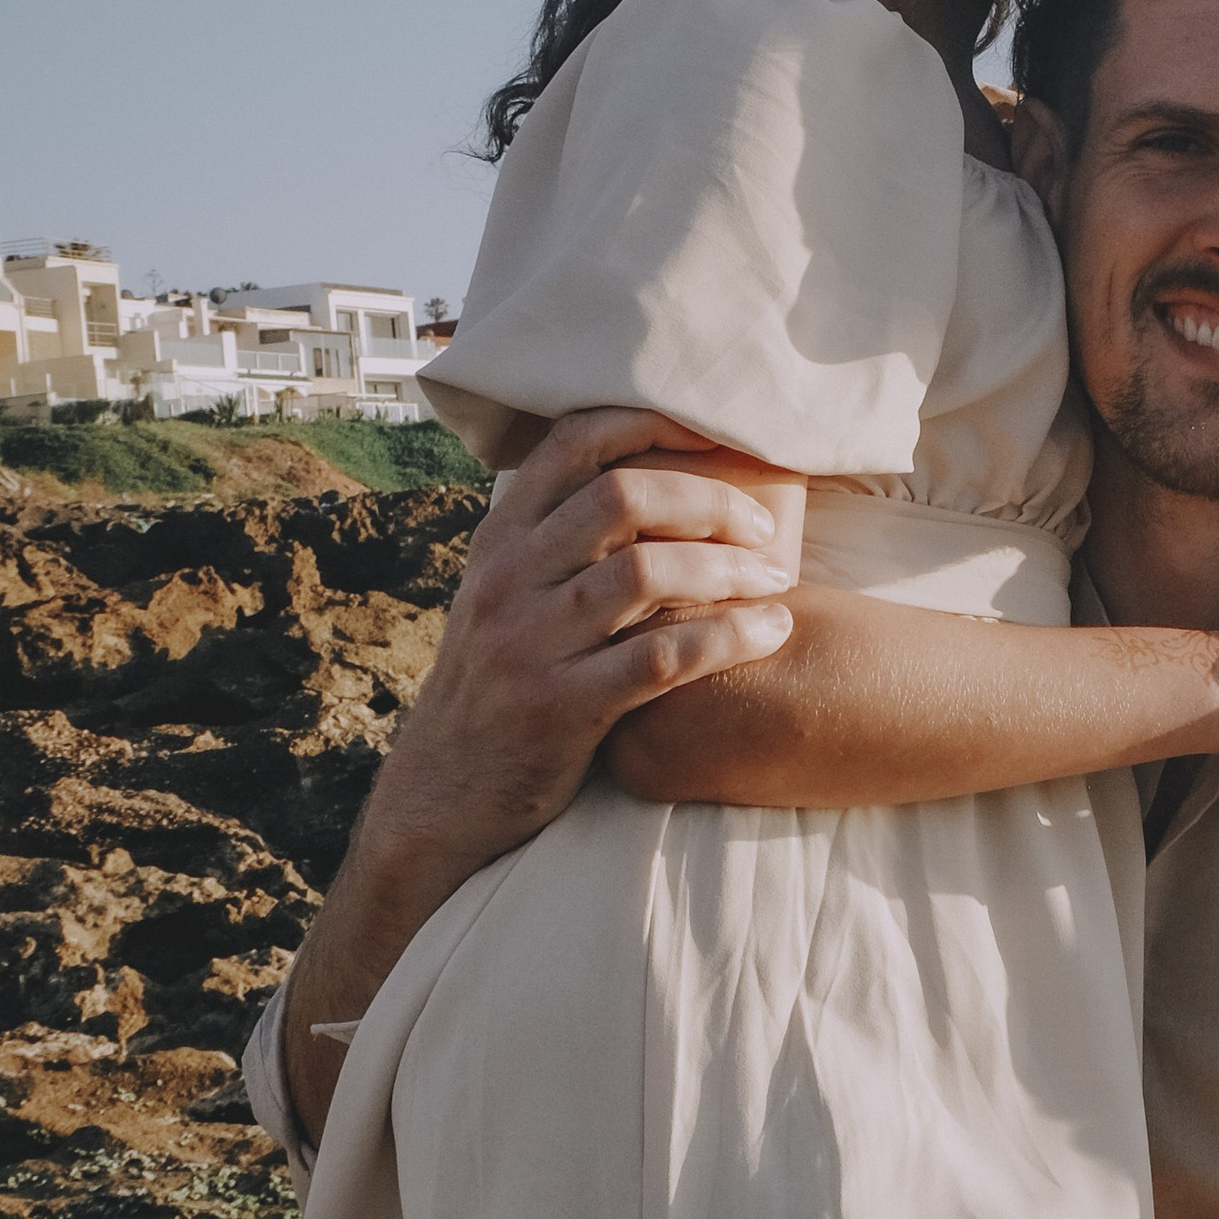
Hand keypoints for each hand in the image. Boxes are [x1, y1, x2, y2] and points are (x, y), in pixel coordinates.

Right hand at [369, 408, 796, 882]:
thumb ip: (556, 544)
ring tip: (778, 579)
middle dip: (709, 501)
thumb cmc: (499, 687)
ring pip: (645, 573)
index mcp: (499, 540)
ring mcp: (528, 644)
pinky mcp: (559, 708)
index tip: (718, 434)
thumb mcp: (502, 600)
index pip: (574, 444)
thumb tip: (647, 481)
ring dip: (728, 568)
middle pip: (622, 497)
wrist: (441, 796)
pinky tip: (770, 633)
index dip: (652, 422)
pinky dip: (728, 638)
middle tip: (763, 527)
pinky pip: (660, 658)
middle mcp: (507, 579)